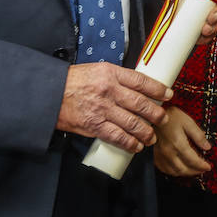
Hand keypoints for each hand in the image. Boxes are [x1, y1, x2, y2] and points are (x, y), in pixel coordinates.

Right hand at [56, 62, 171, 152]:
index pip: (141, 81)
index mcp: (111, 73)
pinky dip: (129, 143)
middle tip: (164, 118)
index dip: (158, 89)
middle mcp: (109, 90)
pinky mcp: (94, 126)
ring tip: (152, 137)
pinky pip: (117, 136)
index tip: (168, 94)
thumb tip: (138, 87)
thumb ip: (116, 78)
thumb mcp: (97, 70)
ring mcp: (102, 109)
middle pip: (141, 103)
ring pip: (132, 122)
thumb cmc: (72, 81)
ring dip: (146, 132)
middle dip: (156, 113)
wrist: (48, 94)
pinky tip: (136, 146)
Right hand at [152, 105, 212, 176]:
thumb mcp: (187, 121)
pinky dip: (174, 172)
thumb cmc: (169, 116)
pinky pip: (164, 170)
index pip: (193, 160)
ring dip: (185, 174)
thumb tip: (207, 146)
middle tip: (203, 170)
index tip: (208, 166)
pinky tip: (179, 168)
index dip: (202, 166)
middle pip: (183, 169)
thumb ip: (198, 135)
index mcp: (177, 143)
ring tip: (194, 170)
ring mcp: (159, 156)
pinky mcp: (154, 157)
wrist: (149, 116)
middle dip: (195, 172)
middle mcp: (167, 152)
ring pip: (174, 172)